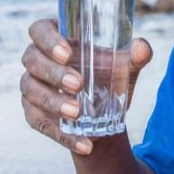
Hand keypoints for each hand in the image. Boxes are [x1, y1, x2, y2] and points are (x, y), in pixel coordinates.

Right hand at [21, 18, 152, 155]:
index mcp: (54, 38)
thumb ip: (135, 54)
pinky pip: (41, 124)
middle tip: (78, 84)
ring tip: (77, 113)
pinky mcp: (33, 114)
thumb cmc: (108, 74)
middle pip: (32, 60)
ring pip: (32, 91)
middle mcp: (36, 60)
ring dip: (54, 103)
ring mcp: (31, 87)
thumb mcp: (124, 64)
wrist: (104, 111)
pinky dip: (63, 136)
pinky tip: (84, 144)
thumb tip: (142, 49)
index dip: (48, 40)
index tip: (67, 53)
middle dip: (54, 73)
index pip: (39, 30)